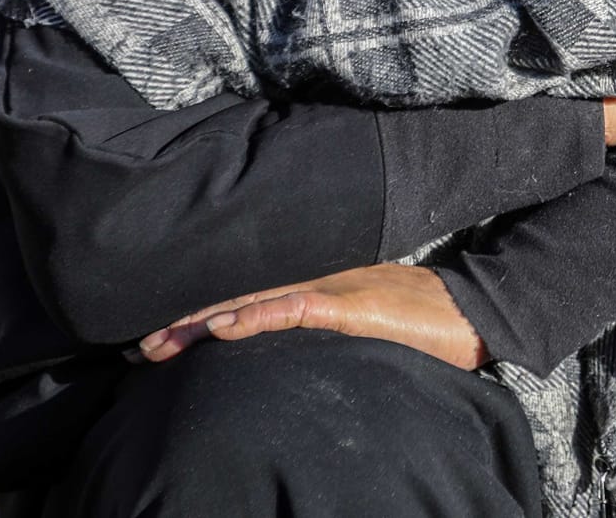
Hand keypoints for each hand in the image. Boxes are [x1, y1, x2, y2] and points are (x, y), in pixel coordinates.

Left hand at [139, 264, 486, 369]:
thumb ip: (324, 315)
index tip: (158, 330)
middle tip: (140, 343)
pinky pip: (296, 309)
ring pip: (255, 297)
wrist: (475, 313)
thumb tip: (278, 332)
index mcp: (317, 275)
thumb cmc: (421, 318)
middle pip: (239, 289)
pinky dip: (257, 316)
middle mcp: (318, 273)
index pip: (247, 286)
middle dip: (187, 317)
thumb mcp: (364, 313)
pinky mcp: (353, 306)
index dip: (201, 306)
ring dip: (205, 320)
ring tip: (162, 341)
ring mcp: (334, 286)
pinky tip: (225, 328)